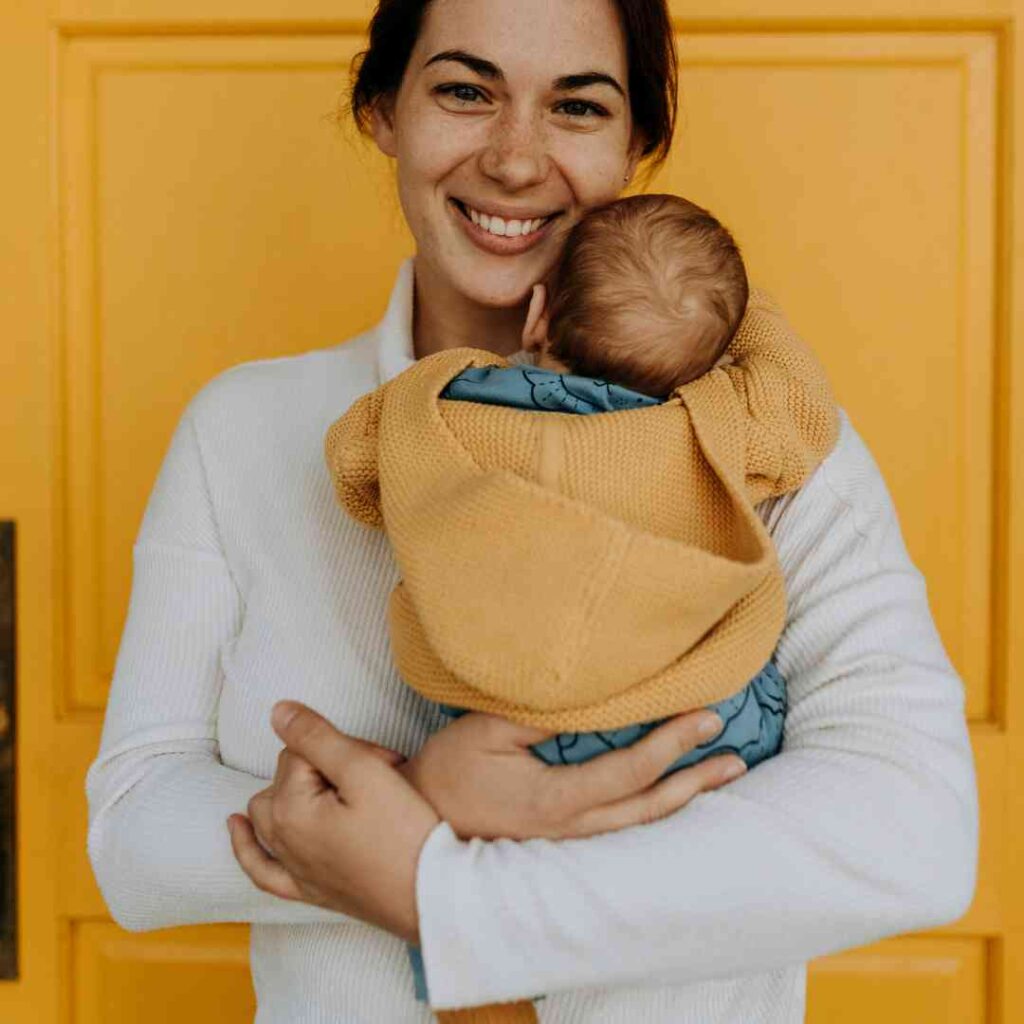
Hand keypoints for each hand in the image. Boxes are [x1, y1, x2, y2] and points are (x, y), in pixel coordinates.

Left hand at [226, 701, 438, 943]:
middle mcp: (281, 840)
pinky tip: (240, 827)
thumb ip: (317, 736)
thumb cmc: (403, 831)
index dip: (347, 746)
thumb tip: (278, 711)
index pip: (305, 750)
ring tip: (332, 782)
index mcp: (290, 809)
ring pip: (270, 811)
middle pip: (287, 776)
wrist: (431, 893)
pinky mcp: (310, 890)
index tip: (384, 761)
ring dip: (291, 791)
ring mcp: (293, 869)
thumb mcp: (365, 770)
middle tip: (376, 774)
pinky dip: (248, 845)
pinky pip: (263, 868)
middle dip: (325, 766)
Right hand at [398, 709, 745, 840]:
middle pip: (648, 808)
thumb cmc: (449, 770)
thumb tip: (592, 692)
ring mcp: (568, 843)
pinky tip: (672, 797)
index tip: (705, 718)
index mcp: (555, 799)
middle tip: (735, 756)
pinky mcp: (562, 843)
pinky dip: (655, 810)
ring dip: (684, 800)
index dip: (671, 745)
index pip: (630, 772)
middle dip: (696, 781)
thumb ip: (541, 714)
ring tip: (720, 777)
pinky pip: (621, 828)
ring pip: (640, 824)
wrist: (418, 827)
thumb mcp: (486, 729)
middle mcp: (571, 830)